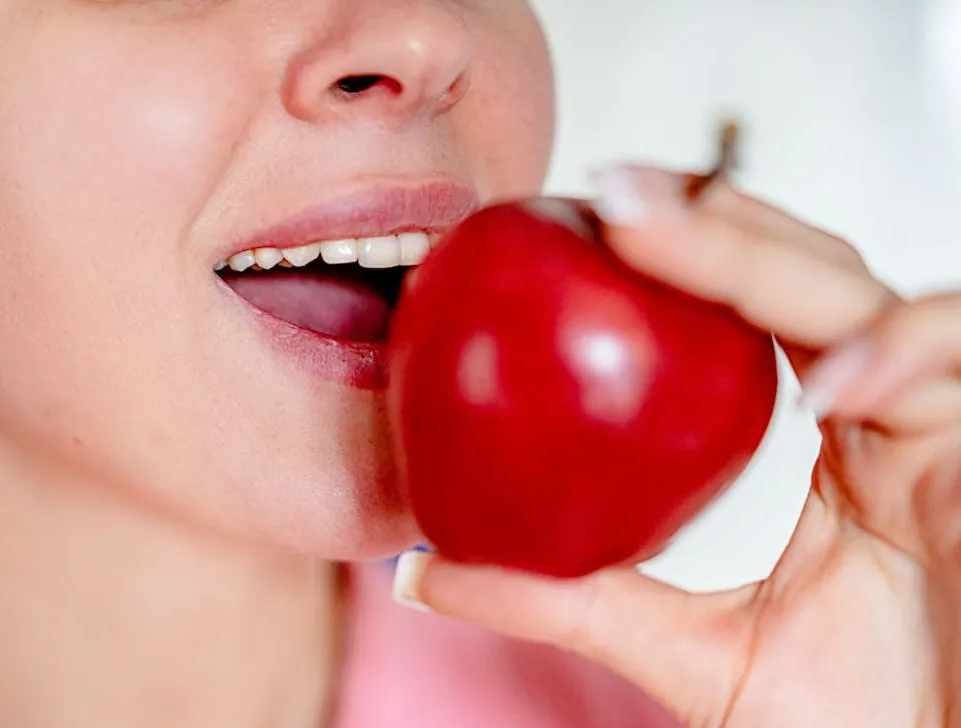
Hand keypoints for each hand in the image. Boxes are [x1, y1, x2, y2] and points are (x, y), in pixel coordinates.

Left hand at [392, 166, 960, 726]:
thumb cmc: (848, 722)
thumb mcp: (681, 650)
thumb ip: (566, 597)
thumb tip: (420, 570)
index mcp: (828, 439)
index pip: (758, 310)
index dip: (688, 252)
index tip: (586, 217)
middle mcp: (885, 414)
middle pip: (806, 276)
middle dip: (717, 220)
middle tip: (610, 191)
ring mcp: (939, 424)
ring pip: (869, 296)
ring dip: (771, 260)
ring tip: (658, 234)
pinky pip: (955, 366)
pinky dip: (895, 355)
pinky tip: (820, 377)